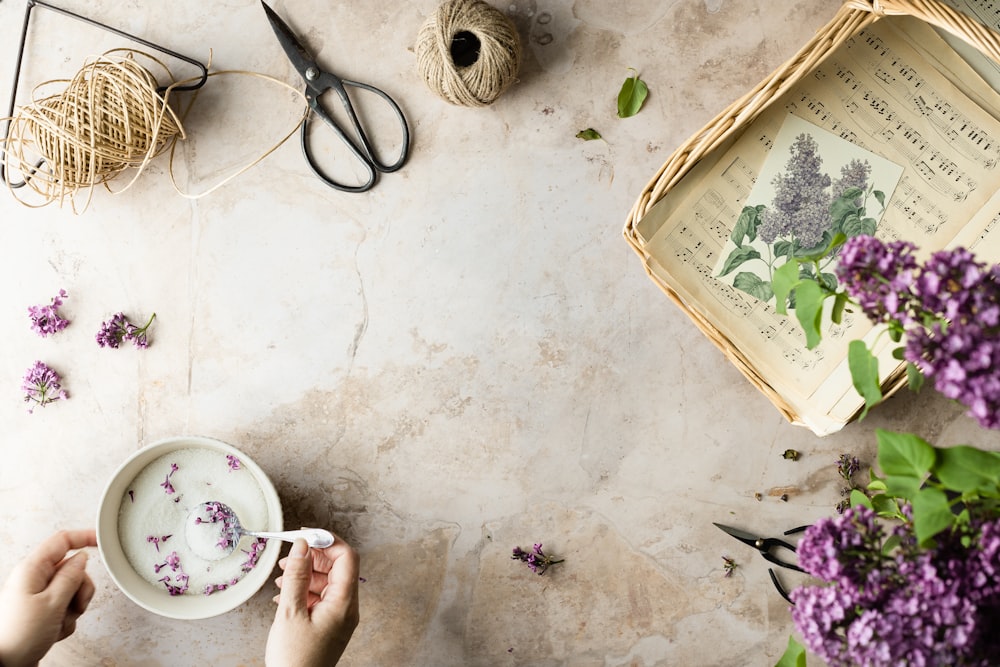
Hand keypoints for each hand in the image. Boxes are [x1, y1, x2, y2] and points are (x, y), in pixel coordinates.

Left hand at [0, 529, 97, 666]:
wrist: (5, 665)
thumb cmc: (19, 636)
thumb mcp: (53, 603)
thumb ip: (71, 576)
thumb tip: (82, 558)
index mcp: (32, 570)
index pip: (63, 541)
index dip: (84, 537)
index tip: (102, 539)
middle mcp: (34, 580)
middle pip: (72, 570)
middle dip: (81, 588)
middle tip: (74, 604)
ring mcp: (37, 596)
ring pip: (72, 590)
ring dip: (73, 607)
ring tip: (60, 621)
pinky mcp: (41, 612)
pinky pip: (65, 608)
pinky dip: (66, 620)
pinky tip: (54, 630)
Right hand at [265, 535, 358, 666]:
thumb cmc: (294, 660)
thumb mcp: (290, 613)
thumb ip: (297, 575)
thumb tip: (302, 546)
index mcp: (344, 603)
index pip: (347, 557)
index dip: (327, 541)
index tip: (305, 535)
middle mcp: (346, 608)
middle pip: (337, 568)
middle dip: (313, 557)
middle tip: (290, 554)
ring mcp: (338, 617)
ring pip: (326, 582)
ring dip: (305, 574)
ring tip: (282, 576)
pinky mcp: (328, 625)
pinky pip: (320, 598)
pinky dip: (303, 590)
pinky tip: (284, 594)